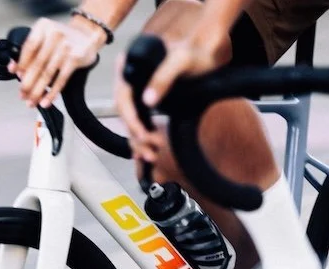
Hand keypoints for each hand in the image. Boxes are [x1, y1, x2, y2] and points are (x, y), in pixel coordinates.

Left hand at [8, 17, 102, 108]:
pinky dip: (53, 92)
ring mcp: (65, 47)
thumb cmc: (64, 37)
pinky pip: (61, 79)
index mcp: (43, 27)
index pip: (28, 48)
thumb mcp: (46, 36)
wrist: (88, 34)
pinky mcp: (75, 59)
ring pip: (47, 74)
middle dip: (27, 83)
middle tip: (22, 95)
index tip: (17, 77)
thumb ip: (31, 50)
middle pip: (37, 64)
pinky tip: (47, 100)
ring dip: (38, 91)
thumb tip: (14, 69)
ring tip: (32, 101)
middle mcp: (54, 35)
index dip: (21, 65)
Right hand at [115, 33, 228, 162]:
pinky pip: (138, 121)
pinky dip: (142, 137)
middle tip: (151, 152)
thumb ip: (164, 77)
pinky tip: (149, 150)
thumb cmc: (195, 54)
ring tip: (152, 155)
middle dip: (135, 134)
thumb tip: (147, 101)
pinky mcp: (145, 99)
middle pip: (124, 111)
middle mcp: (129, 76)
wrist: (206, 55)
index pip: (122, 97)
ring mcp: (136, 89)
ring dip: (138, 140)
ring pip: (130, 119)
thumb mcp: (181, 61)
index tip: (143, 135)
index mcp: (131, 64)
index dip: (130, 119)